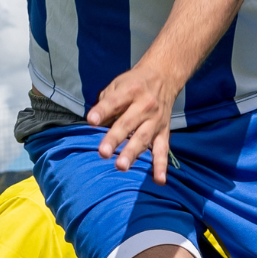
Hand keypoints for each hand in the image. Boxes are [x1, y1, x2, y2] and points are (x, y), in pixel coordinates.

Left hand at [85, 64, 179, 183]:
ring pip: (143, 139)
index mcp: (131, 90)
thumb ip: (105, 103)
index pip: (114, 102)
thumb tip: (94, 123)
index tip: (91, 121)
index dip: (102, 111)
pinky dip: (161, 166)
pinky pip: (163, 151)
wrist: (164, 77)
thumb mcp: (117, 84)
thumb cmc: (134, 84)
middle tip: (103, 152)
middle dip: (115, 139)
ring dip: (132, 153)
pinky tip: (159, 180)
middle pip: (128, 124)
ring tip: (121, 166)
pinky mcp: (164, 133)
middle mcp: (145, 106)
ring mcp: (155, 121)